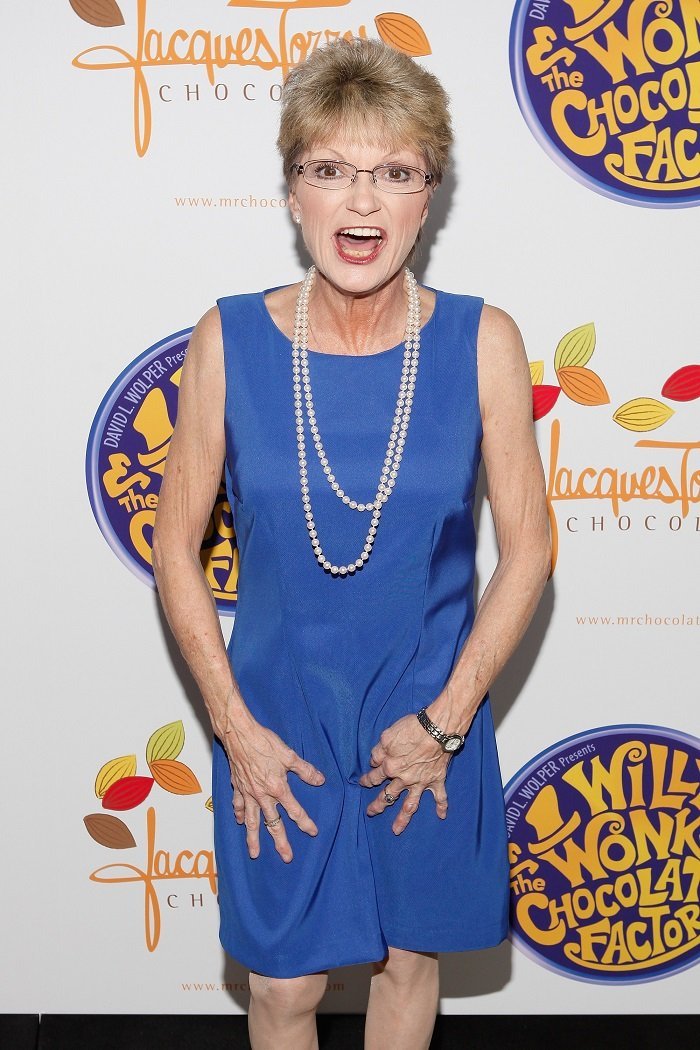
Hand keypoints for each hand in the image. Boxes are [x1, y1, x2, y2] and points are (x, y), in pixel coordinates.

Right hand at [218, 708, 325, 863]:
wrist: (239, 735)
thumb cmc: (264, 743)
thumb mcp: (289, 755)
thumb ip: (305, 770)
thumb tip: (320, 780)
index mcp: (277, 788)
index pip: (295, 810)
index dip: (305, 822)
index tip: (313, 832)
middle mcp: (262, 796)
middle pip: (273, 824)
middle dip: (280, 842)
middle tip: (286, 857)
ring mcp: (248, 793)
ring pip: (251, 821)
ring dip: (253, 838)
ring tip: (254, 853)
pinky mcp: (237, 787)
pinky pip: (238, 805)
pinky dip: (238, 814)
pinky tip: (239, 822)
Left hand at [358, 712, 452, 834]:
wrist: (437, 729)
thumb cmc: (411, 728)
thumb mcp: (387, 735)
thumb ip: (379, 750)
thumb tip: (374, 761)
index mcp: (389, 767)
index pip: (374, 776)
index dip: (367, 779)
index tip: (363, 782)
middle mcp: (403, 779)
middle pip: (388, 795)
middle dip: (378, 805)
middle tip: (371, 812)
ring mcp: (420, 782)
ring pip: (410, 805)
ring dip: (403, 818)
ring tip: (396, 830)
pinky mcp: (436, 780)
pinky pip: (440, 796)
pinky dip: (442, 807)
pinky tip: (442, 816)